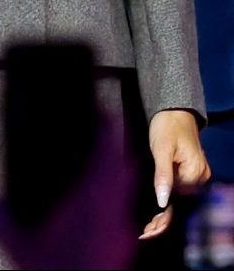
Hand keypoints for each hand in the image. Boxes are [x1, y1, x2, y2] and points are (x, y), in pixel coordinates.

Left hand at [143, 108, 210, 238]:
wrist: (174, 111)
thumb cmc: (166, 127)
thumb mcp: (161, 150)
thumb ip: (162, 175)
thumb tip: (163, 201)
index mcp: (195, 173)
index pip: (178, 202)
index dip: (162, 218)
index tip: (148, 231)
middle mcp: (200, 177)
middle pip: (181, 203)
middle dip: (163, 220)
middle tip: (145, 234)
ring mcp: (197, 175)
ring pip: (180, 199)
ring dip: (165, 213)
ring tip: (148, 228)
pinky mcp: (191, 171)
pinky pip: (180, 190)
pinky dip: (168, 201)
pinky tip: (157, 213)